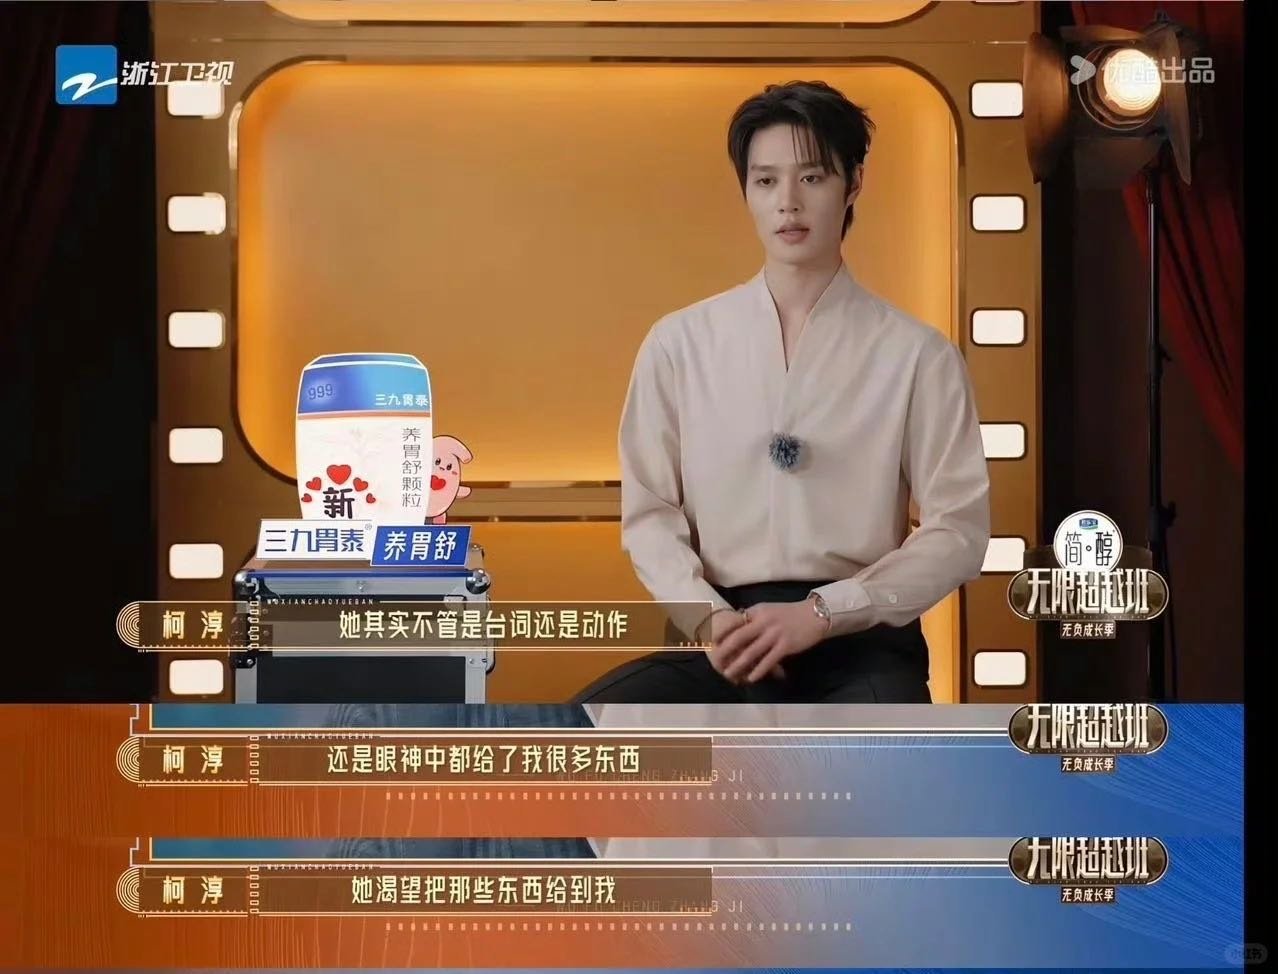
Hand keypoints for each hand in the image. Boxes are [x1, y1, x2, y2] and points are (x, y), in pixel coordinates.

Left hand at [709, 599, 829, 683]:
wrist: (815, 614)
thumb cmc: (790, 613)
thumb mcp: (769, 609)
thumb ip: (754, 615)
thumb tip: (738, 618)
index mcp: (758, 611)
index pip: (735, 622)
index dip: (722, 632)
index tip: (711, 641)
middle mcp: (764, 622)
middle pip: (739, 637)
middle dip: (725, 650)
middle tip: (715, 661)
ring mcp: (775, 634)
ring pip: (752, 651)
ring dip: (739, 664)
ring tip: (729, 673)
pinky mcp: (786, 645)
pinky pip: (769, 660)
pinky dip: (759, 670)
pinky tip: (752, 678)